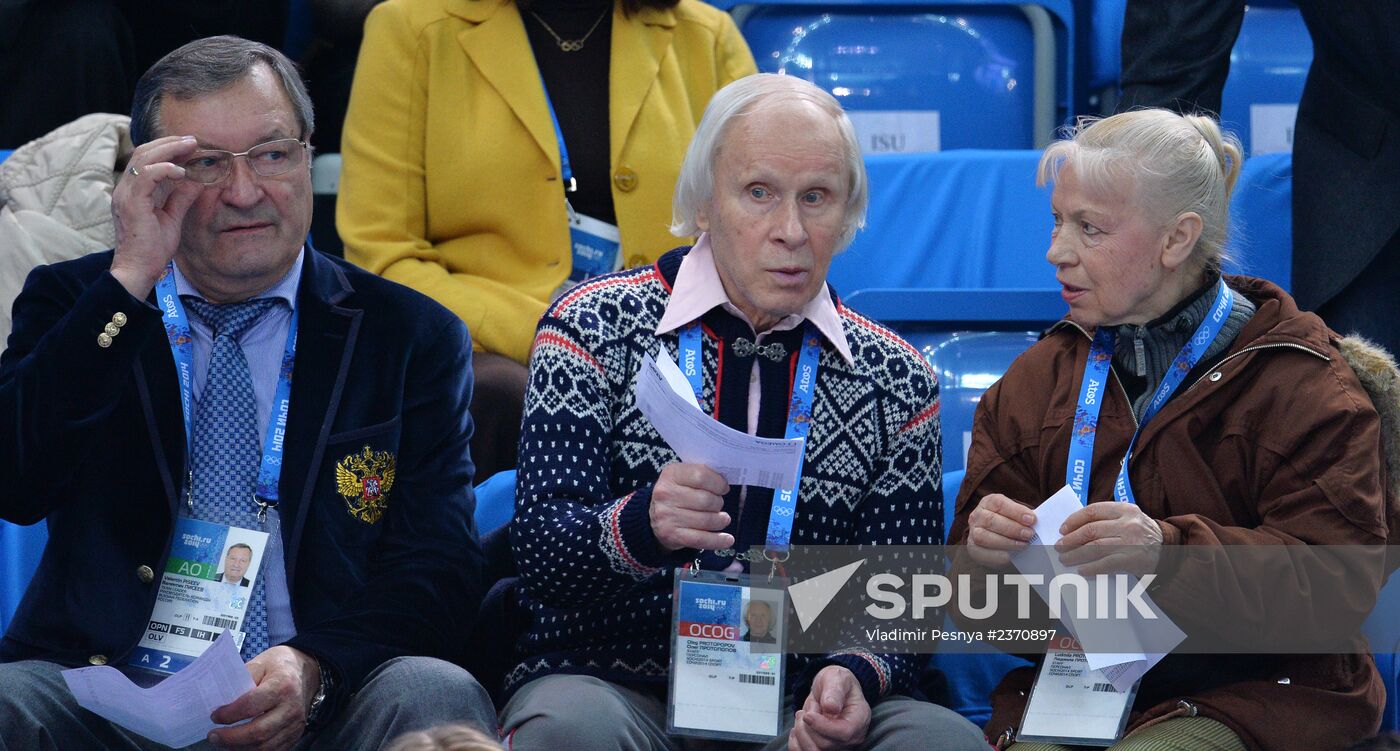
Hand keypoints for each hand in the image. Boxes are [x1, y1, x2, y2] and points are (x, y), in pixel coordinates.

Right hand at [110, 135, 203, 298]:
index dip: (167, 149)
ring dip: (168, 150)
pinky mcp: (130, 203)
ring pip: (143, 159)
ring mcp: (125, 195)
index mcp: (133, 191)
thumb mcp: (172, 217)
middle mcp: (125, 189)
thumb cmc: (153, 248)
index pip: (147, 160)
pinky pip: (146, 176)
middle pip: (143, 153)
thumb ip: (181, 197)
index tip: (190, 145)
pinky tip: (182, 171)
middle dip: (169, 143)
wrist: (139, 270)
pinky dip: (164, 169)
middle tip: (193, 140)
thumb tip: (197, 180)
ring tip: (190, 146)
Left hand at [208, 646, 319, 750]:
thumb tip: (219, 701)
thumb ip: (241, 681)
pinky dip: (253, 750)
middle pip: (258, 732)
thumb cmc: (279, 666)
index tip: (214, 716)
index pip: (251, 705)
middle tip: (213, 736)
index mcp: (282, 686)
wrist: (307, 671)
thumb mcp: (259, 663)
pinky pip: (273, 750)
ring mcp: (296, 724)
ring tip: (223, 742)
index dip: (229, 714)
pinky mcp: (296, 735)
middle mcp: (291, 708)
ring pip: (265, 746)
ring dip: (239, 748)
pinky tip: (240, 745)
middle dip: (231, 738)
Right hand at [650, 462, 731, 551]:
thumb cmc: (677, 494)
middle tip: (718, 505)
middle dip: (718, 503)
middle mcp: (665, 494)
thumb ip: (702, 475)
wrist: (654, 517)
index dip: (718, 483)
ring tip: (723, 519)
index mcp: (671, 474)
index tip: (724, 488)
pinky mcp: (671, 535)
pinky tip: (728, 540)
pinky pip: (701, 539)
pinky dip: (718, 541)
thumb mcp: (684, 477)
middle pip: (706, 500)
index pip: (701, 475)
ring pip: (706, 520)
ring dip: (720, 521)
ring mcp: (667, 516)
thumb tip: (724, 484)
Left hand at [788, 665, 869, 750]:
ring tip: (803, 715)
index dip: (823, 726)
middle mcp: (851, 737)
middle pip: (825, 744)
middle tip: (808, 708)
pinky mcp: (824, 748)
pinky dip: (795, 741)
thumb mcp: (837, 678)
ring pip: (813, 750)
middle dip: (809, 725)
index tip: (808, 714)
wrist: (831, 690)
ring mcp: (837, 745)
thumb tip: (831, 707)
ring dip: (801, 732)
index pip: (844, 733)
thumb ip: (834, 691)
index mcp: (859, 719)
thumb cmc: (837, 683)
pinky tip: (798, 726)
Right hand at [964, 493, 1036, 566]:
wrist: (997, 540)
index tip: (1032, 519)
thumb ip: (1025, 518)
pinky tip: (1012, 556)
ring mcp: (973, 532)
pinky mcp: (973, 549)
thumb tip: (1039, 523)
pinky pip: (983, 553)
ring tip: (1024, 545)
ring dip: (1006, 542)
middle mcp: (977, 515)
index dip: (1015, 511)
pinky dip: (999, 555)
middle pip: (991, 520)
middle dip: (1012, 528)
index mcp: (989, 502)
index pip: (999, 503)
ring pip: (984, 537)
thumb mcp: (1016, 516)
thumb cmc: (1010, 524)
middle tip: (1029, 534)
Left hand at [1056, 502, 1163, 576]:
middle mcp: (1128, 524)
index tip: (1062, 529)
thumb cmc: (1140, 532)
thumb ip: (1106, 519)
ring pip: (1095, 548)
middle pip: (1091, 530)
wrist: (1168, 548)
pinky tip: (1082, 570)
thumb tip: (1073, 529)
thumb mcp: (1128, 517)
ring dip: (1076, 554)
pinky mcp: (1133, 560)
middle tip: (1059, 546)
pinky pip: (1106, 564)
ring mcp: (1131, 542)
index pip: (1092, 511)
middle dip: (1071, 539)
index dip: (1073, 520)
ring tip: (1065, 559)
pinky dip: (1091, 568)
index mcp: (1125, 509)